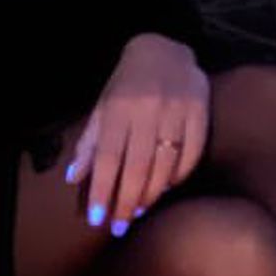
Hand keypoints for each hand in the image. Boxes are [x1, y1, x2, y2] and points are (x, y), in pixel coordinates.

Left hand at [65, 33, 208, 236]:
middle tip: (119, 227)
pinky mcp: (200, 112)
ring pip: (165, 164)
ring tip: (138, 211)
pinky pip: (191, 154)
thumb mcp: (102, 107)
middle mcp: (148, 110)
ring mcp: (177, 111)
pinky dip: (179, 176)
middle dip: (127, 201)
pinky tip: (166, 188)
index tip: (97, 218)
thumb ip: (90, 143)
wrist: (164, 49)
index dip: (102, 189)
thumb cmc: (127, 84)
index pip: (109, 157)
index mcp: (118, 108)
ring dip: (151, 193)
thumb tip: (74, 179)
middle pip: (137, 166)